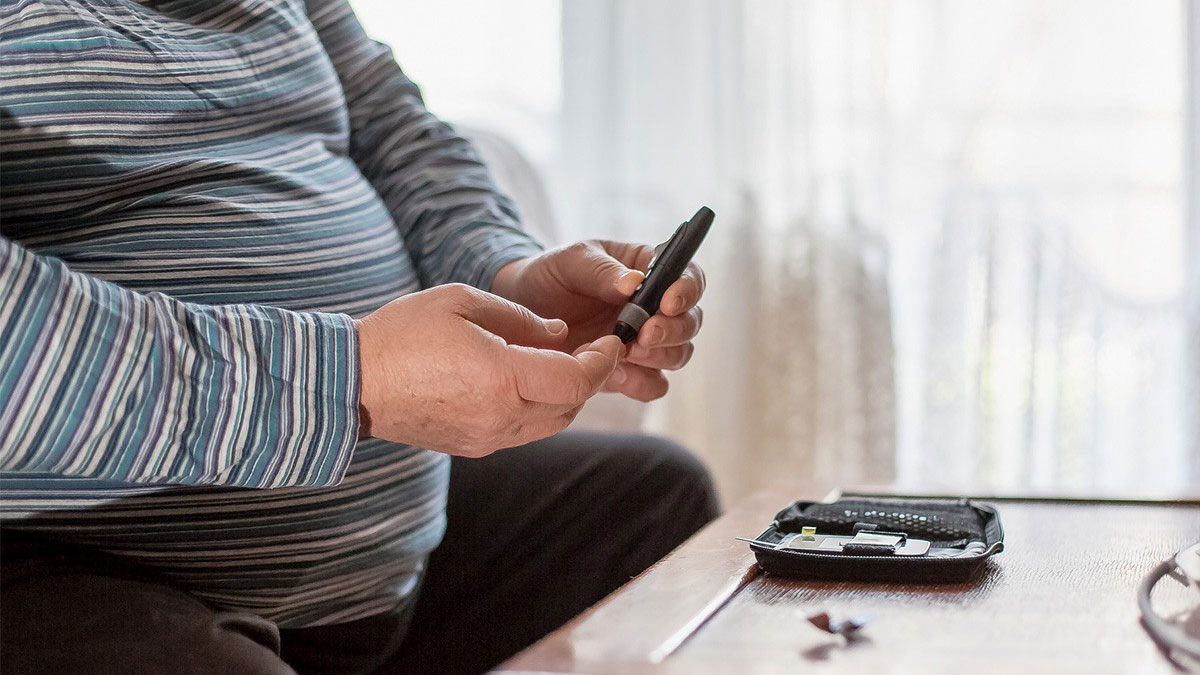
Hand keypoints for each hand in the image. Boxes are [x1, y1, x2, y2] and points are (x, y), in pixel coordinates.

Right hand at [356, 283, 621, 455]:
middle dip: (588, 377)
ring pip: (551, 423)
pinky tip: (527, 382)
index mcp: (501, 378)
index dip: (603, 361)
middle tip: (593, 348)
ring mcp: (487, 437)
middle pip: (571, 406)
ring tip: (562, 363)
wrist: (351, 382)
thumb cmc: (403, 333)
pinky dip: (539, 408)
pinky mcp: (473, 446)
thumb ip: (521, 319)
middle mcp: (500, 417)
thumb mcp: (465, 302)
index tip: (612, 340)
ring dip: (565, 395)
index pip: (577, 380)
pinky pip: (524, 431)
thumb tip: (559, 334)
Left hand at [491, 240, 705, 401]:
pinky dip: (639, 383)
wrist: (523, 310)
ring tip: (623, 351)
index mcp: (650, 272)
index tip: (667, 302)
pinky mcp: (629, 372)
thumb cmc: (551, 276)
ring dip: (658, 356)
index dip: (687, 290)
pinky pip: (652, 385)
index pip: (689, 278)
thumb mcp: (571, 262)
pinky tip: (612, 374)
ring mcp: (644, 343)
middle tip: (642, 335)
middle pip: (690, 322)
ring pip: (678, 355)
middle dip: (673, 330)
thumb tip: (633, 283)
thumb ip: (602, 271)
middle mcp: (655, 309)